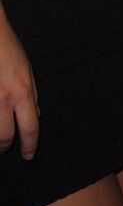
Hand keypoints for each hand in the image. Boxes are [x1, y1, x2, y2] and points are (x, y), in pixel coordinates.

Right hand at [0, 20, 38, 158]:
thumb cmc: (7, 50)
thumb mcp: (27, 71)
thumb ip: (32, 95)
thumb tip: (36, 116)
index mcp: (23, 92)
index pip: (30, 127)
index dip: (29, 145)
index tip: (28, 155)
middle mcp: (4, 98)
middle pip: (5, 136)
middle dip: (5, 147)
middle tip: (4, 151)